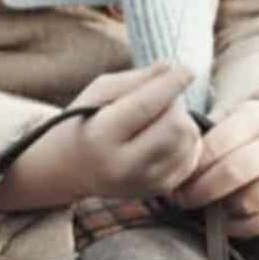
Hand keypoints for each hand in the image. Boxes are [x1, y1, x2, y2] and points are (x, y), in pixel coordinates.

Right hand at [0, 63, 201, 212]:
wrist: (68, 169)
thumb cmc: (84, 121)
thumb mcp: (97, 93)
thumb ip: (134, 80)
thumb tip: (171, 69)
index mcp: (101, 136)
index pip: (147, 105)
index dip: (172, 84)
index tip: (187, 69)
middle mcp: (122, 165)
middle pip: (175, 126)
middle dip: (176, 104)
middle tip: (164, 97)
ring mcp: (142, 182)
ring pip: (188, 142)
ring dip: (183, 120)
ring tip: (161, 116)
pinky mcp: (157, 190)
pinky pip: (190, 159)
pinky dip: (186, 141)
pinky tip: (166, 135)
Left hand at [173, 98, 258, 238]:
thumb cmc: (248, 132)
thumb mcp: (230, 120)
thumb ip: (204, 138)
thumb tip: (167, 165)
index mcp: (254, 120)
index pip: (216, 145)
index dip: (192, 168)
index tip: (174, 180)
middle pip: (233, 173)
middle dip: (200, 191)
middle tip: (182, 199)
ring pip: (249, 202)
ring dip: (220, 211)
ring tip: (204, 208)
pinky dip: (240, 227)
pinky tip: (225, 222)